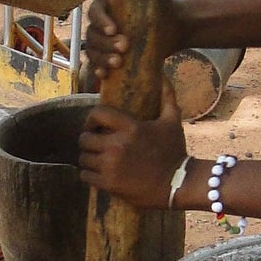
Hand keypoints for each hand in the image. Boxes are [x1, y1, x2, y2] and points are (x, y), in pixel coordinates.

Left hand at [78, 85, 186, 206]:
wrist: (178, 184)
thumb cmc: (174, 151)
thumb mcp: (172, 122)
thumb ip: (167, 97)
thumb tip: (164, 76)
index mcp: (130, 127)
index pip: (97, 113)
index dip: (91, 119)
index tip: (95, 125)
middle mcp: (117, 145)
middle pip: (84, 138)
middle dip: (88, 141)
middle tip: (95, 145)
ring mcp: (111, 165)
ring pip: (83, 158)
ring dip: (88, 159)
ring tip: (96, 160)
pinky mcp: (109, 184)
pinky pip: (85, 176)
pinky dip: (89, 176)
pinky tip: (98, 175)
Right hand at [83, 0, 188, 80]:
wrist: (172, 29)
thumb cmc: (158, 7)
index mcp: (104, 7)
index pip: (94, 12)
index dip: (101, 21)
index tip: (115, 29)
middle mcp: (100, 24)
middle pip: (92, 35)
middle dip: (106, 43)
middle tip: (125, 47)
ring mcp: (104, 43)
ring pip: (92, 51)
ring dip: (101, 58)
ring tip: (117, 63)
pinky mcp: (109, 57)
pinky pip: (97, 64)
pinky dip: (97, 70)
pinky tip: (103, 76)